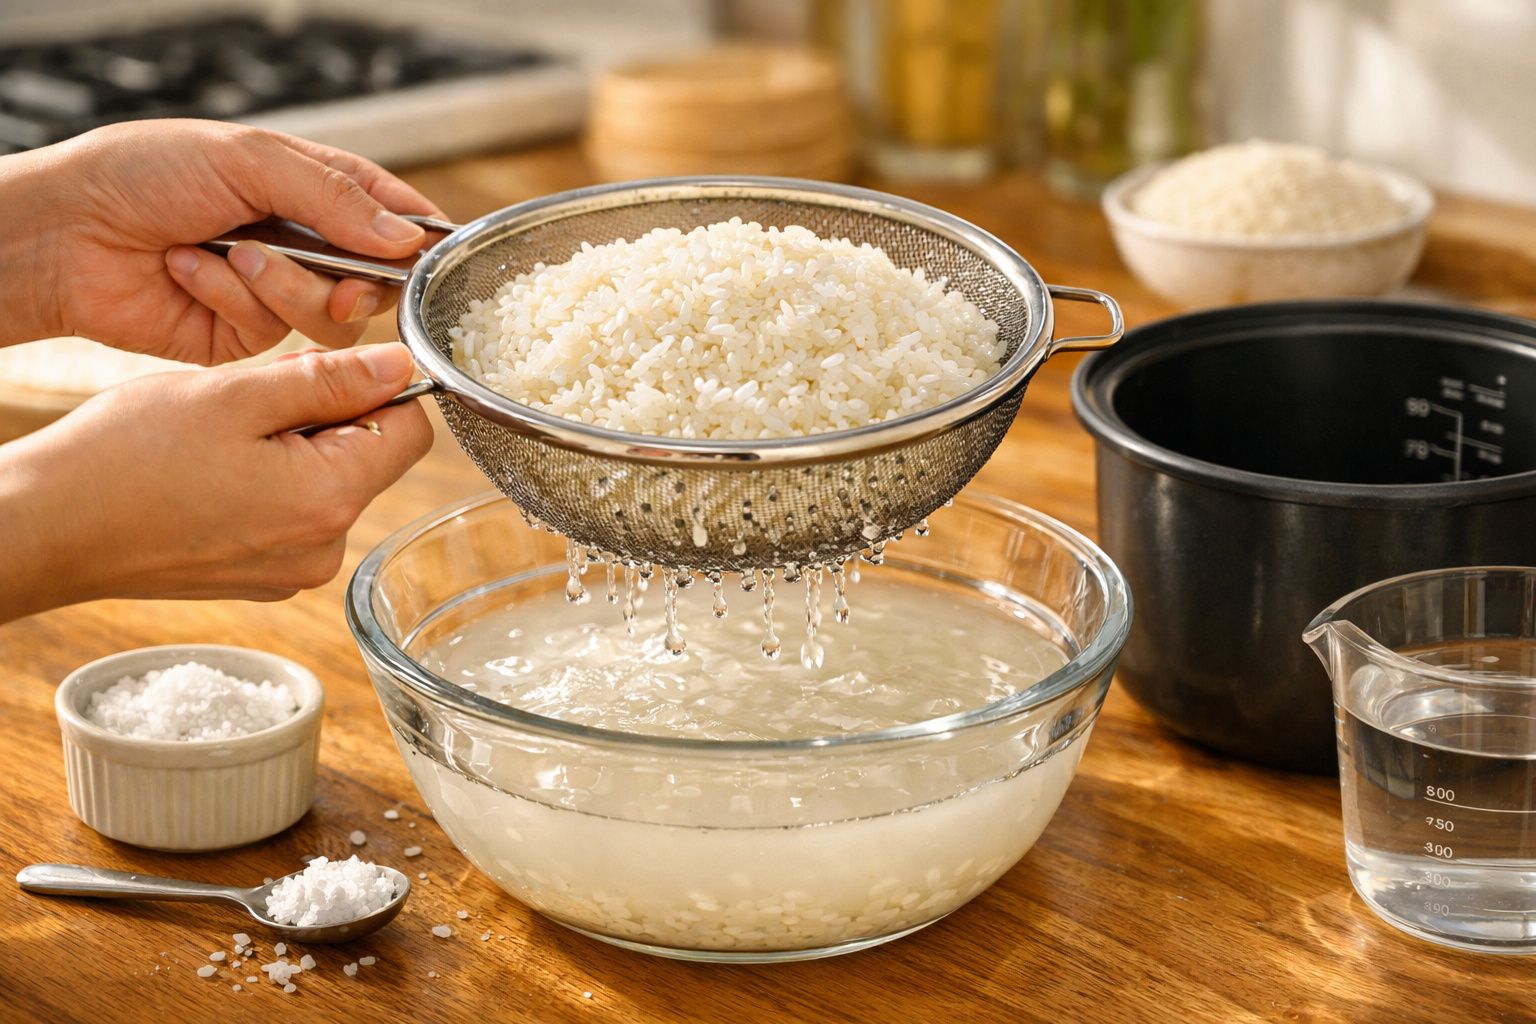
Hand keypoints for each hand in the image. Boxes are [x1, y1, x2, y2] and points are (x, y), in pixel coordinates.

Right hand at [0, 344, 431, 620]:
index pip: (410, 432)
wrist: (48, 527)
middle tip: (250, 403)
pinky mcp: (262, 576)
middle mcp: (325, 548)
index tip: (321, 371)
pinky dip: (268, 481)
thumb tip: (400, 365)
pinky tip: (211, 471)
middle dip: (326, 416)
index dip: (379, 388)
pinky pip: (293, 512)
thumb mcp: (234, 396)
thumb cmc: (125, 458)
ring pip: (328, 482)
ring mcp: (293, 570)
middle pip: (370, 457)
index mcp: (329, 501)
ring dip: (293, 446)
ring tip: (221, 440)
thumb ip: (329, 380)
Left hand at [2, 119, 441, 362]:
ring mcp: (276, 293)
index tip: (431, 258)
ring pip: (330, 315)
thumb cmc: (144, 173)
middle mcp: (303, 245)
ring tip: (230, 252)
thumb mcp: (251, 159)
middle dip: (354, 279)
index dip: (418, 239)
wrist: (65, 231)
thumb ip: (336, 199)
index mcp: (313, 190)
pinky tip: (188, 270)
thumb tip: (407, 239)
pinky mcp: (244, 335)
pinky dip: (232, 297)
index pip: (393, 215)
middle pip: (377, 280)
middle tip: (339, 280)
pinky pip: (274, 332)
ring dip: (282, 284)